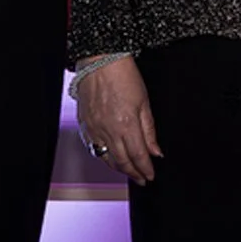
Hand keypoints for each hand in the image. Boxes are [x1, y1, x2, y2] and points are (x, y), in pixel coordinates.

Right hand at [74, 54, 160, 184]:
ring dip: (119, 168)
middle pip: (122, 161)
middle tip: (141, 180)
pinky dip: (103, 157)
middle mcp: (109, 131)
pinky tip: (110, 158)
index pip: (138, 156)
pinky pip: (93, 148)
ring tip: (129, 172)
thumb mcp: (144, 102)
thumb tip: (156, 151)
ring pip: (106, 158)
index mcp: (127, 125)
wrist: (100, 61)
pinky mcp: (84, 126)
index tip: (150, 175)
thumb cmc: (123, 76)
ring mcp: (94, 130)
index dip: (145, 169)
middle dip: (133, 173)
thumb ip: (149, 130)